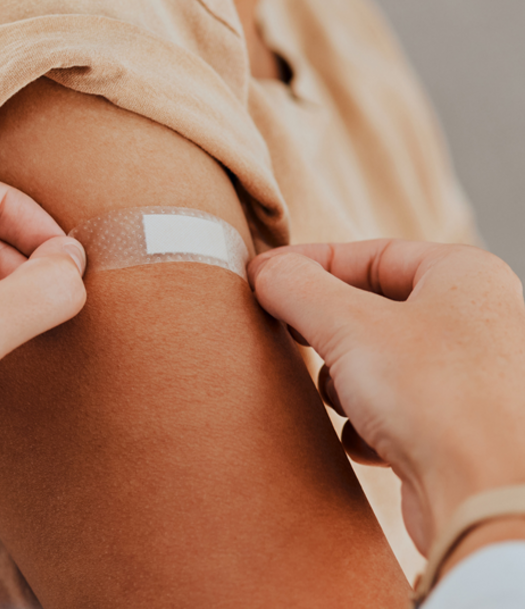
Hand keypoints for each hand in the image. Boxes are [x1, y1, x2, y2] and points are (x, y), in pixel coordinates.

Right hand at [249, 241, 524, 553]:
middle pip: (374, 309)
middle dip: (329, 331)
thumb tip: (263, 271)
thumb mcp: (346, 324)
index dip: (310, 264)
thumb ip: (295, 286)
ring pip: (380, 361)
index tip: (263, 280)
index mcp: (467, 276)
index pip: (373, 253)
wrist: (487, 497)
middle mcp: (479, 320)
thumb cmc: (436, 397)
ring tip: (348, 402)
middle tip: (294, 338)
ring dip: (346, 383)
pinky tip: (369, 440)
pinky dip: (369, 423)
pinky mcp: (462, 429)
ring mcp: (474, 377)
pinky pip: (395, 410)